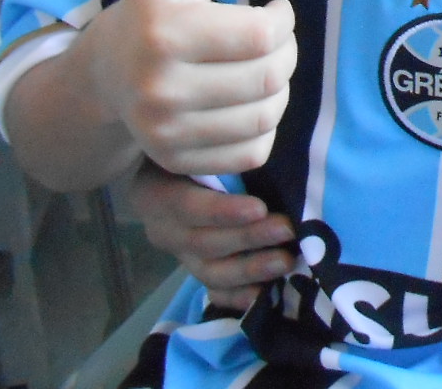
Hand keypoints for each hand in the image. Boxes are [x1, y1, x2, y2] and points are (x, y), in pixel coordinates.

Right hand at [88, 0, 297, 175]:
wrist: (103, 80)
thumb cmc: (150, 13)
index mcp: (165, 35)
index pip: (263, 35)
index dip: (281, 20)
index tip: (272, 9)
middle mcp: (161, 91)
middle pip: (270, 77)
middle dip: (285, 54)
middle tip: (272, 40)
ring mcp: (168, 134)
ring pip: (266, 116)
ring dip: (277, 91)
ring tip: (260, 69)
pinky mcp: (179, 161)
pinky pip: (253, 150)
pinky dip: (262, 127)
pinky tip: (245, 102)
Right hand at [127, 161, 295, 310]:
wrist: (183, 166)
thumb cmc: (201, 148)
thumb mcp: (201, 144)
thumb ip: (221, 151)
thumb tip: (262, 146)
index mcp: (154, 193)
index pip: (186, 206)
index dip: (223, 212)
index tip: (260, 207)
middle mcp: (162, 229)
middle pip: (202, 242)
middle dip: (248, 239)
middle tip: (287, 228)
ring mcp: (179, 254)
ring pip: (210, 271)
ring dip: (250, 269)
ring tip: (286, 260)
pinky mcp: (197, 270)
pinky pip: (214, 291)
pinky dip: (238, 296)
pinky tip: (263, 295)